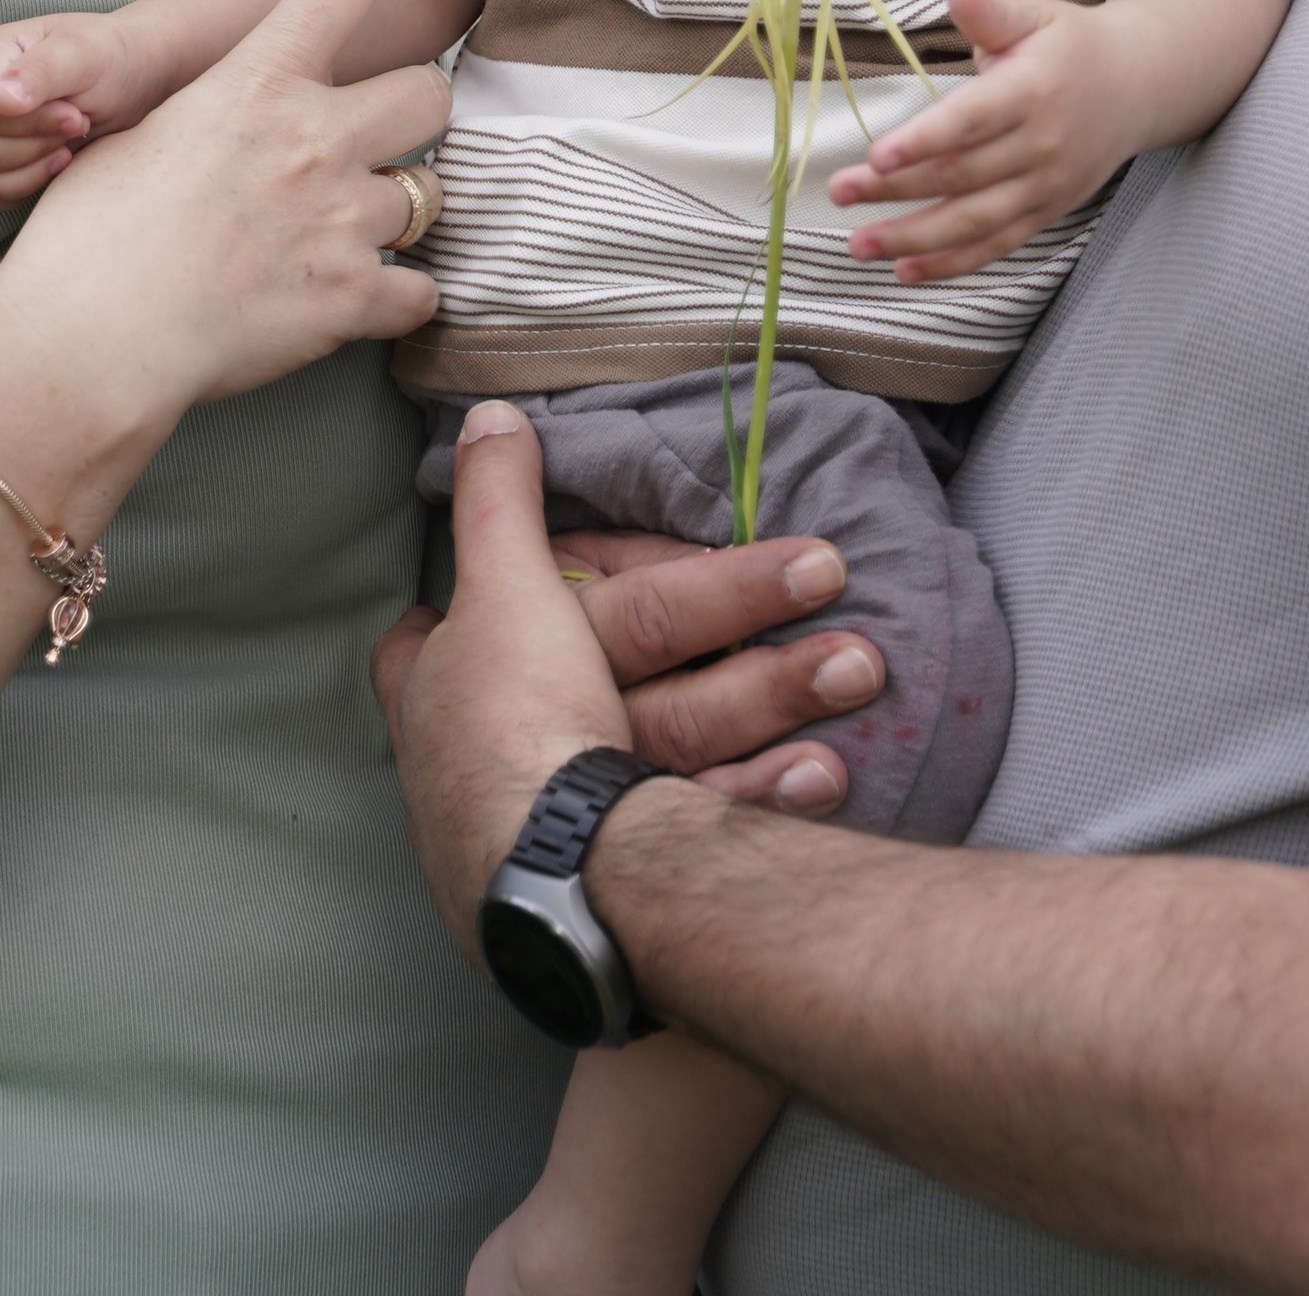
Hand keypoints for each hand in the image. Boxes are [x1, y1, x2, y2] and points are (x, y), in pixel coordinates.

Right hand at [0, 0, 448, 516]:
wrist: (92, 340)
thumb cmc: (90, 240)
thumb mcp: (137, 141)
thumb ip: (205, 121)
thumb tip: (218, 130)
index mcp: (255, 85)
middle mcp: (315, 138)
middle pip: (428, 93)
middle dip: (414, 112)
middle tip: (382, 139)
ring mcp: (342, 218)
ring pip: (428, 196)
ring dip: (396, 212)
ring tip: (347, 236)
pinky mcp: (352, 298)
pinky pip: (420, 291)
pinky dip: (400, 297)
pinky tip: (368, 302)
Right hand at [0, 7, 189, 208]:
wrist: (128, 79)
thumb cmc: (110, 58)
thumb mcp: (85, 54)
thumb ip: (42, 72)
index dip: (34, 124)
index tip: (76, 115)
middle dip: (38, 147)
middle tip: (79, 126)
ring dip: (29, 173)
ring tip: (67, 150)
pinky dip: (17, 190)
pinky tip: (53, 168)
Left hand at [371, 408, 879, 947]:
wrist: (570, 889)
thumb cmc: (515, 726)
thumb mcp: (502, 587)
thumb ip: (500, 503)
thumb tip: (487, 420)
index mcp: (448, 693)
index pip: (500, 611)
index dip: (540, 577)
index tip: (588, 556)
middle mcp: (501, 764)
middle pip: (632, 665)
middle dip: (733, 620)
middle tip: (824, 581)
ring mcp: (571, 828)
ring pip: (684, 737)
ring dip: (775, 694)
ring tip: (860, 667)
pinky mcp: (637, 883)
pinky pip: (710, 817)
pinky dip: (767, 790)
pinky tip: (826, 773)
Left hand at [829, 0, 1129, 281]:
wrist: (1140, 86)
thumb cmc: (1072, 45)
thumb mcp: (1036, 16)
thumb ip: (990, 12)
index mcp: (1032, 91)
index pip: (970, 122)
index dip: (922, 142)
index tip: (875, 157)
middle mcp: (1041, 145)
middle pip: (960, 176)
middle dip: (895, 191)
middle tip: (839, 191)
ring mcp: (1045, 186)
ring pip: (973, 221)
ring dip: (913, 238)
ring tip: (858, 244)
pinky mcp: (1046, 212)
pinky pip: (996, 245)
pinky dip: (952, 263)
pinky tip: (904, 270)